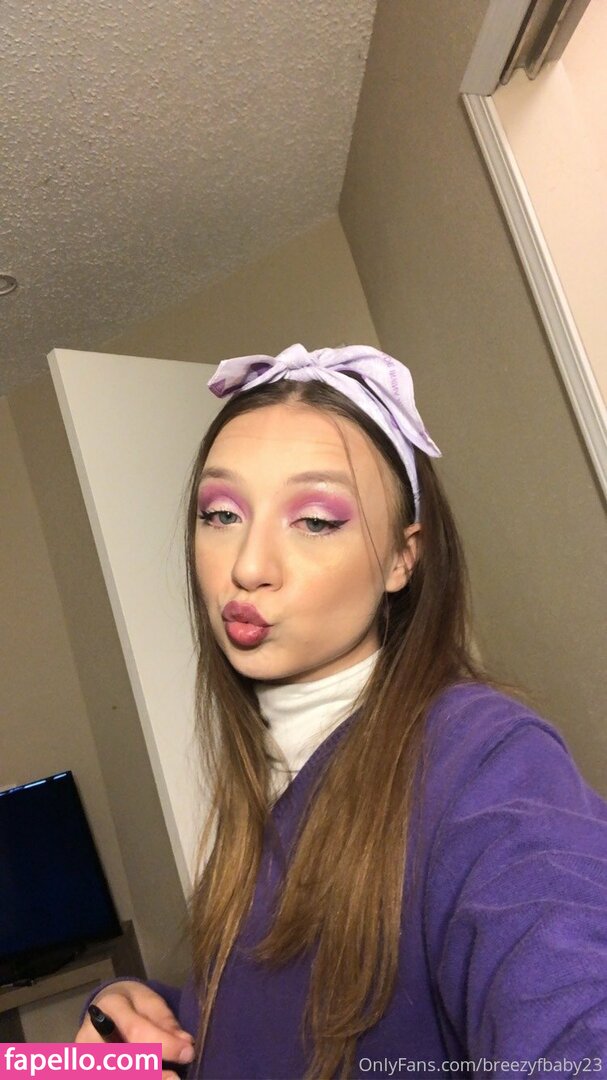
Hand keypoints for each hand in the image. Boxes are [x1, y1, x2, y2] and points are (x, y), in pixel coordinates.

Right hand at [74, 980, 194, 1079]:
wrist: (103, 1008)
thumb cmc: (130, 1003)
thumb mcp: (148, 1001)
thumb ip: (164, 1021)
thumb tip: (185, 1043)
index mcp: (109, 1007)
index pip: (135, 1030)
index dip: (163, 1044)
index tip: (188, 1053)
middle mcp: (89, 1034)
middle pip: (119, 1060)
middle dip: (151, 1072)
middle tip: (175, 1078)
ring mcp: (83, 1055)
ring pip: (112, 1072)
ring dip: (143, 1075)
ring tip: (167, 1078)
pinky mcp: (84, 1067)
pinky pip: (107, 1074)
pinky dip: (131, 1075)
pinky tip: (153, 1076)